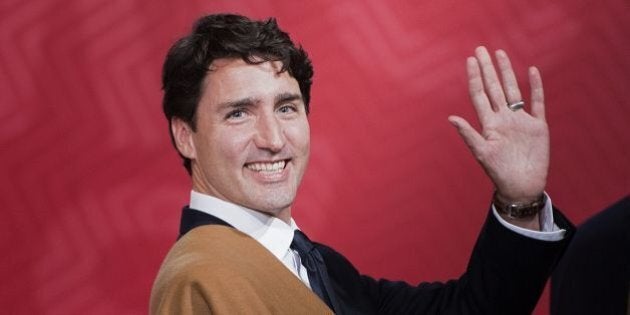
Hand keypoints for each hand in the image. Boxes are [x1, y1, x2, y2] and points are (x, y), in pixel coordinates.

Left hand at [448, 46, 548, 202]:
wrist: (521, 186)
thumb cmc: (498, 173)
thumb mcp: (482, 153)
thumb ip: (469, 134)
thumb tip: (451, 118)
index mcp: (489, 123)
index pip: (479, 94)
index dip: (475, 77)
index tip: (470, 60)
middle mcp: (503, 118)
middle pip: (494, 87)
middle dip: (487, 68)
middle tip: (481, 49)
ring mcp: (520, 121)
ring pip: (513, 90)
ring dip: (507, 72)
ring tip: (500, 54)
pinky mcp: (537, 126)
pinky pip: (537, 102)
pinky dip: (536, 87)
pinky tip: (532, 71)